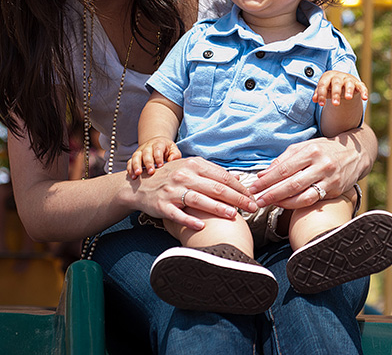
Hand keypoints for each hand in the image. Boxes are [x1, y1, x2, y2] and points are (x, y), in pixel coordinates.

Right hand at [127, 138, 181, 177]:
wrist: (156, 142)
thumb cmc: (166, 149)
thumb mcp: (173, 149)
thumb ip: (175, 154)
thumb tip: (171, 160)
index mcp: (158, 144)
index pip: (157, 149)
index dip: (158, 157)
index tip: (160, 166)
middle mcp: (147, 147)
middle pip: (146, 153)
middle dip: (148, 163)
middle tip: (151, 172)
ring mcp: (140, 151)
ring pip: (135, 156)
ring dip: (135, 165)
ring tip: (137, 174)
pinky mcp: (135, 157)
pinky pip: (130, 162)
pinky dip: (130, 168)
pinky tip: (132, 176)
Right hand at [127, 157, 256, 230]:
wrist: (139, 185)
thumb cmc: (171, 176)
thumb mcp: (190, 168)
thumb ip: (212, 172)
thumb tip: (237, 180)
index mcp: (194, 165)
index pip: (223, 176)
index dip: (240, 187)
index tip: (253, 197)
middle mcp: (184, 176)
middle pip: (216, 188)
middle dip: (237, 198)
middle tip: (252, 207)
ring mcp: (172, 191)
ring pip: (199, 200)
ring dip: (218, 208)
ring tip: (233, 215)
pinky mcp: (162, 206)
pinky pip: (178, 215)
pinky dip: (190, 220)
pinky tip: (202, 226)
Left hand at [249, 124, 376, 209]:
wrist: (356, 153)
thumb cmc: (325, 149)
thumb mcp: (305, 147)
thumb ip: (284, 159)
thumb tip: (263, 174)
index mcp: (311, 151)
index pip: (284, 168)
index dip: (266, 179)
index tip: (253, 186)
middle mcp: (321, 164)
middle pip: (291, 183)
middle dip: (271, 193)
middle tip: (255, 200)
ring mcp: (329, 179)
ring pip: (302, 194)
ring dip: (282, 202)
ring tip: (267, 204)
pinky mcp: (335, 190)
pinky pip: (312, 200)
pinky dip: (296, 204)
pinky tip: (284, 204)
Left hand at [313, 71, 367, 106]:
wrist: (343, 81)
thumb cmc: (330, 87)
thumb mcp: (324, 90)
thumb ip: (319, 94)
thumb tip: (314, 99)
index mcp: (328, 76)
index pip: (323, 84)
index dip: (321, 94)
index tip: (321, 104)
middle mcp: (338, 76)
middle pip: (336, 83)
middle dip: (335, 93)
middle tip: (335, 104)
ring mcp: (349, 79)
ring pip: (349, 83)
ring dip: (349, 90)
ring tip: (348, 98)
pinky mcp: (358, 84)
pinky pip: (361, 86)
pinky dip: (363, 92)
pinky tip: (365, 98)